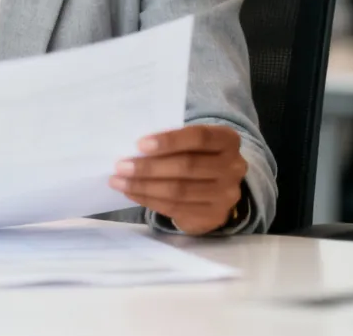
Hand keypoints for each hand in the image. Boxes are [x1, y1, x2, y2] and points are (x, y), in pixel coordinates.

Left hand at [109, 125, 246, 234]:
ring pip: (179, 190)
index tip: (139, 144)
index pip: (199, 137)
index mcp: (227, 140)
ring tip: (118, 181)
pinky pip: (176, 208)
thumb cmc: (195, 154)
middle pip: (187, 166)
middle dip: (149, 167)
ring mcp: (226, 195)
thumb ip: (172, 141)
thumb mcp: (191, 142)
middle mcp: (233, 167)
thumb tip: (134, 148)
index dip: (169, 141)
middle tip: (120, 166)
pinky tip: (131, 193)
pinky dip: (149, 200)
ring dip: (143, 186)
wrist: (216, 186)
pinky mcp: (214, 216)